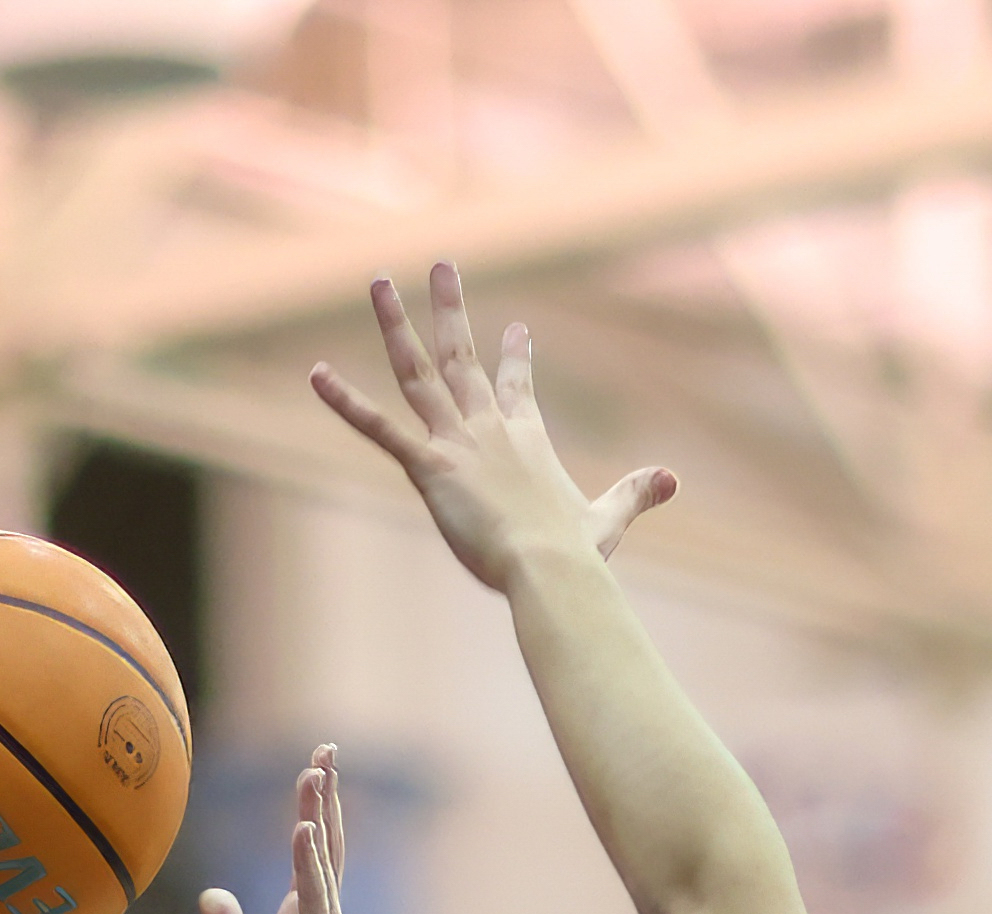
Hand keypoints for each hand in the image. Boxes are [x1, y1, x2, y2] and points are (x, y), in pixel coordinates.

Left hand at [203, 743, 360, 913]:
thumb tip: (210, 893)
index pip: (308, 850)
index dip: (312, 808)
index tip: (316, 766)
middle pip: (324, 842)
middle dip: (326, 795)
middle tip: (328, 748)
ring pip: (322, 859)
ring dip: (319, 813)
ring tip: (317, 770)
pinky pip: (312, 896)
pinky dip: (308, 862)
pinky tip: (302, 829)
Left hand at [313, 266, 678, 592]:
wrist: (552, 570)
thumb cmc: (577, 554)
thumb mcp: (609, 518)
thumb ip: (637, 493)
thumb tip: (673, 478)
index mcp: (527, 438)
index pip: (519, 385)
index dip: (516, 355)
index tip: (514, 327)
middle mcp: (489, 428)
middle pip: (463, 357)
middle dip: (451, 308)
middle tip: (443, 264)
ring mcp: (457, 443)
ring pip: (418, 373)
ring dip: (395, 326)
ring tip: (379, 283)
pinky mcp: (430, 467)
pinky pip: (380, 428)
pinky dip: (346, 402)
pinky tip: (317, 374)